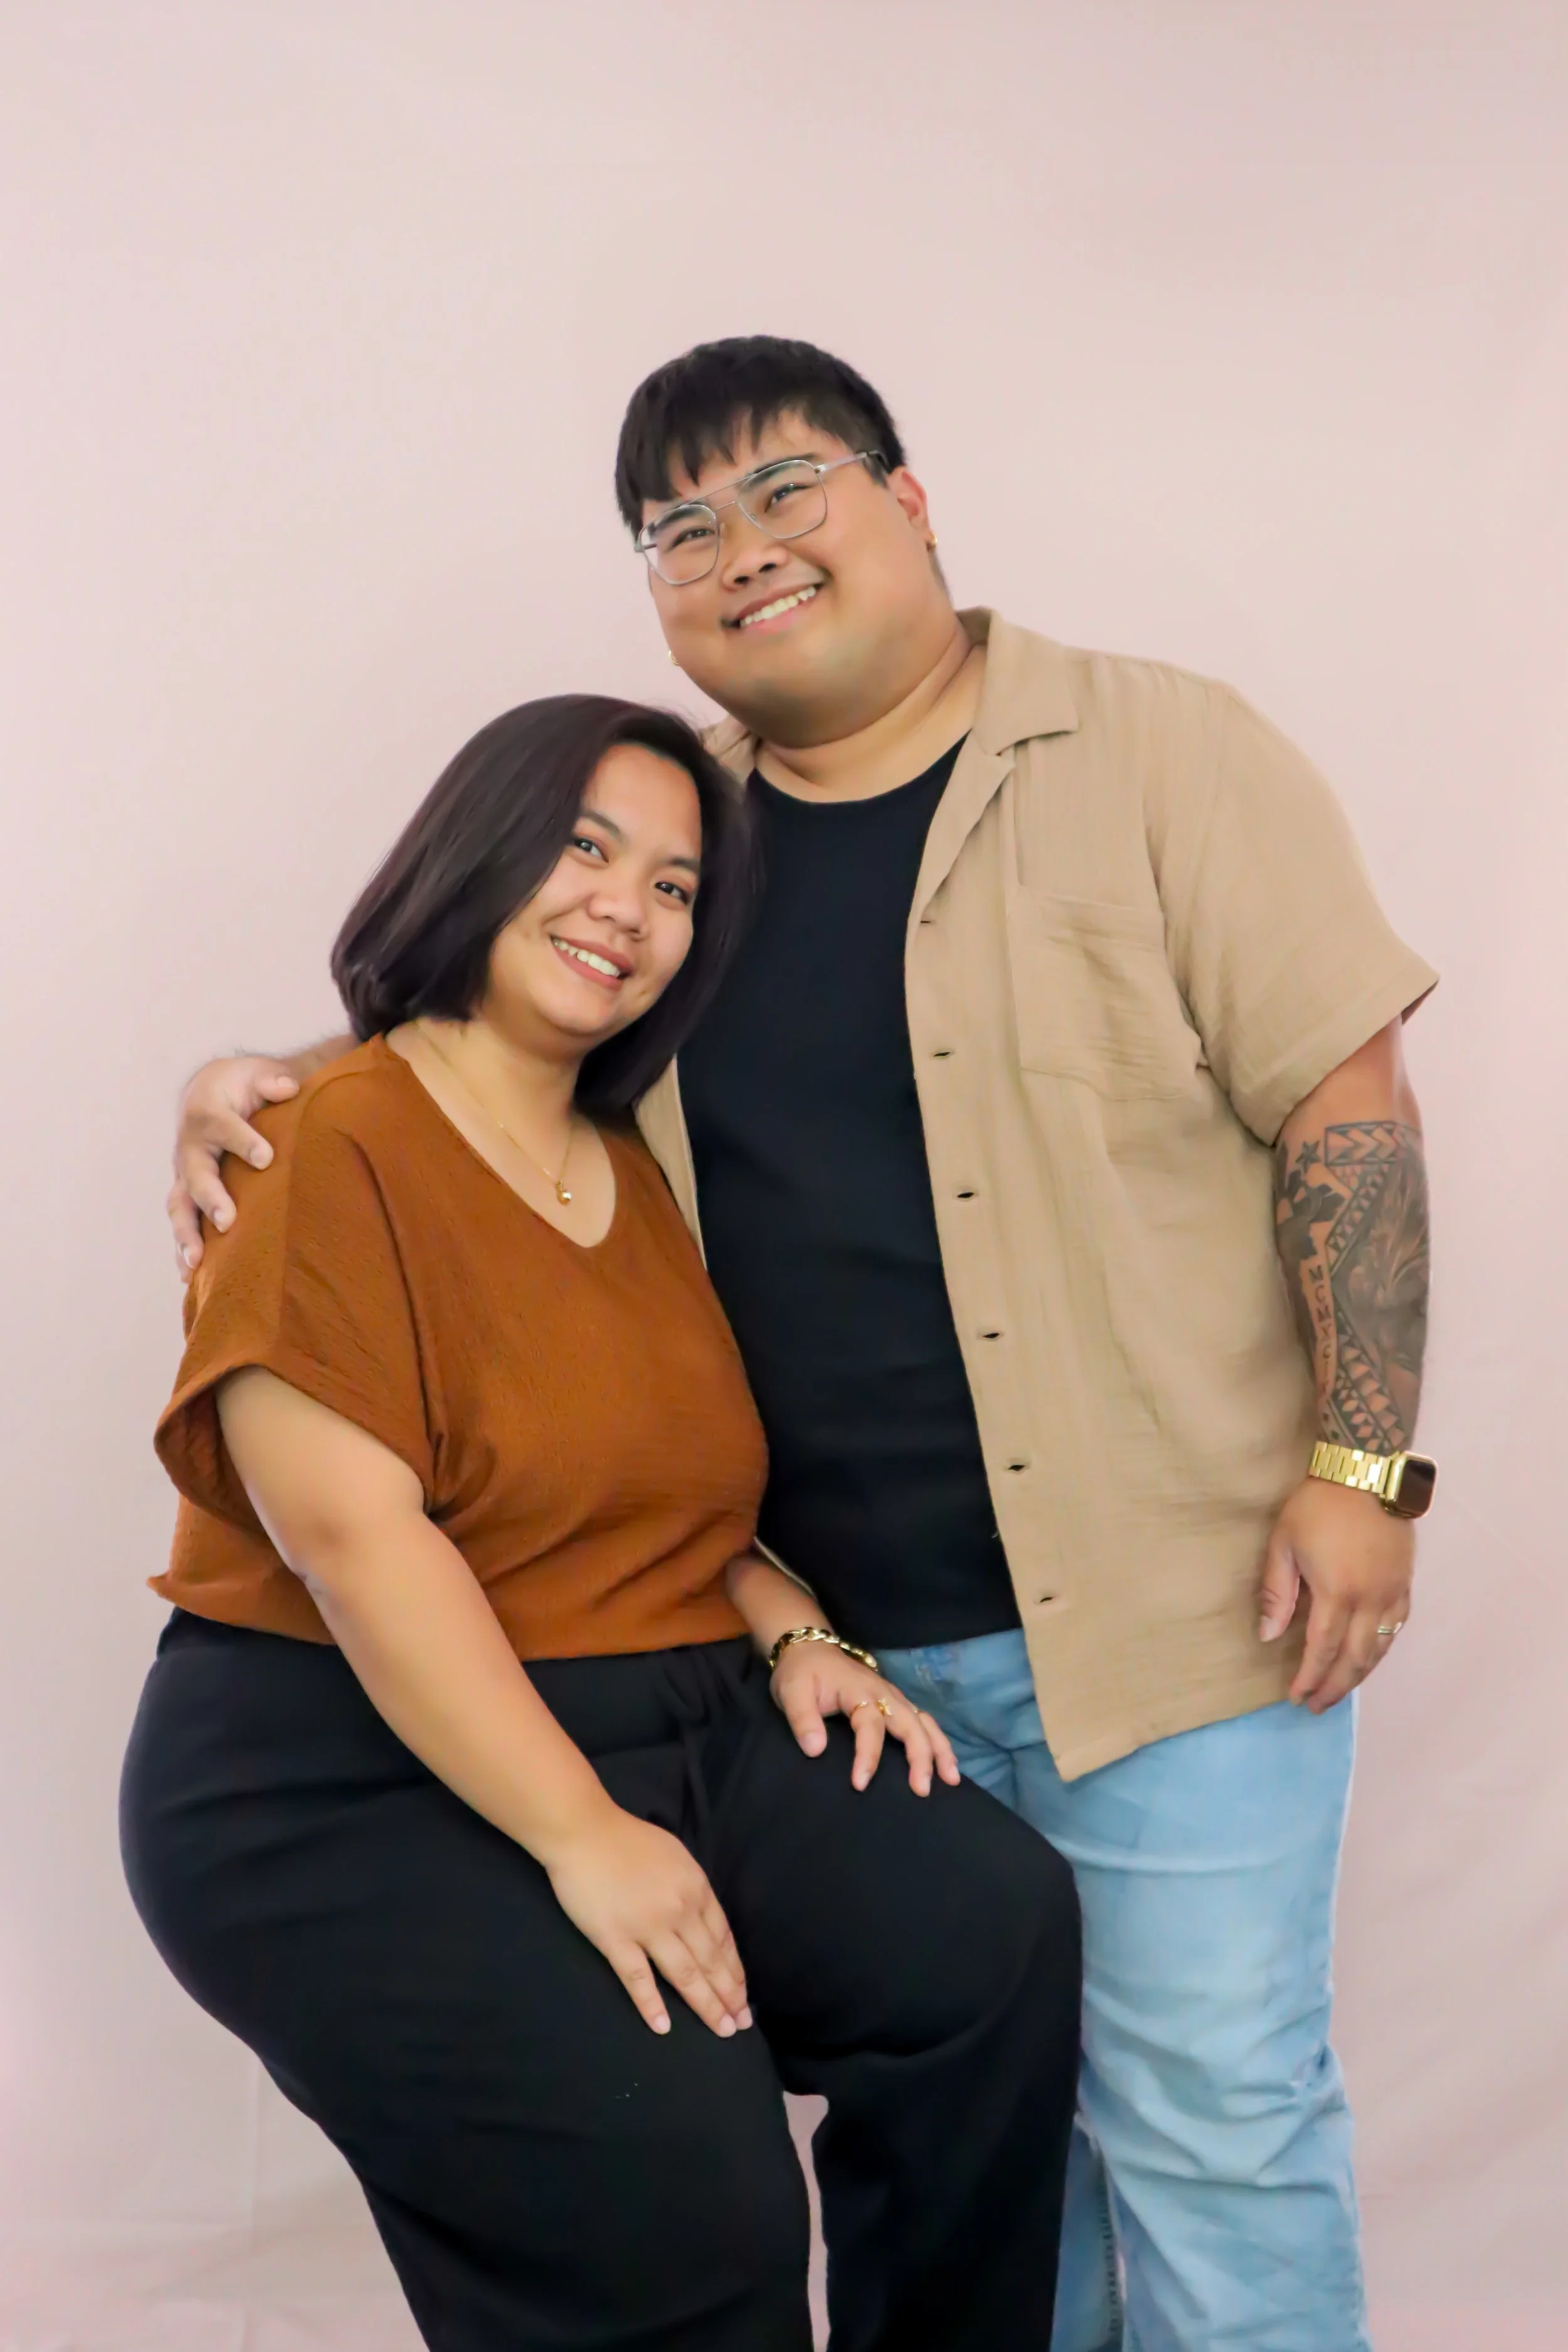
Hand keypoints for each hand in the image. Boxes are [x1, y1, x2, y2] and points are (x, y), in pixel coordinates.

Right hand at [168, 1055, 299, 1275]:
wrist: (209, 1093)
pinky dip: (183, 1251)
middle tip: (228, 1221)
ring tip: (197, 1263)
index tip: (267, 1158)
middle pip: (195, 1174)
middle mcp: (190, 1147)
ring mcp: (185, 1174)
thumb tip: (288, 1087)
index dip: (243, 1141)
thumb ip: (272, 1079)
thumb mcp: (257, 1072)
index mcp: (207, 1113)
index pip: (222, 1126)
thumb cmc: (241, 1086)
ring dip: (187, 1235)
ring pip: (180, 1206)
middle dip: (211, 1198)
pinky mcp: (187, 1195)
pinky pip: (182, 1224)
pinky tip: (191, 1280)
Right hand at [544, 1800, 750, 2038]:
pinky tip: (663, 2027)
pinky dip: (652, 2005)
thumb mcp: (676, 1856)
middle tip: (741, 2025)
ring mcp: (647, 1927)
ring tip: (721, 2030)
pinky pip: (638, 1978)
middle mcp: (679, 1910)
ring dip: (706, 2005)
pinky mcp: (615, 1939)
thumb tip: (703, 1919)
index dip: (734, 1969)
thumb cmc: (628, 1839)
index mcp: (696, 1888)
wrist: (584, 1831)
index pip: (723, 1937)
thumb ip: (692, 1888)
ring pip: (685, 1975)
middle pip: (710, 1961)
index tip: (743, 1995)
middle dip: (729, 1995)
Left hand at [770, 1643, 961, 1794]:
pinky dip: (937, 1742)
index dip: (867, 1755)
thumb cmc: (801, 1674)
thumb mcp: (792, 1692)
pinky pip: (923, 1722)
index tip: (860, 1784)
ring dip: (940, 1749)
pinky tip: (945, 1763)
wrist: (809, 1650)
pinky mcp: (896, 1703)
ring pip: (925, 1722)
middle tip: (923, 1790)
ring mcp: (893, 1697)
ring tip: (951, 1779)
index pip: (870, 1725)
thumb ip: (802, 1719)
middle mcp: (883, 1693)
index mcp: (859, 1690)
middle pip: (910, 1723)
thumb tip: (816, 1750)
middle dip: (921, 1756)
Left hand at [1259, 1476, 1413, 1713]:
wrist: (1365, 1472)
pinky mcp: (1405, 1582)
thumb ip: (1277, 1593)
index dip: (1309, 1677)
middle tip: (1318, 1706)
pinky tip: (1369, 1656)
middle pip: (1354, 1658)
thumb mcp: (1284, 1543)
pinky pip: (1397, 1626)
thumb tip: (1269, 1635)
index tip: (1296, 1697)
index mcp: (1337, 1591)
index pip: (1322, 1649)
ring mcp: (1393, 1591)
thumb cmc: (1318, 1505)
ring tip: (1339, 1689)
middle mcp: (1371, 1598)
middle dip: (1335, 1686)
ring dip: (1360, 1673)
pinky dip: (1382, 1648)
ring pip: (1380, 1647)